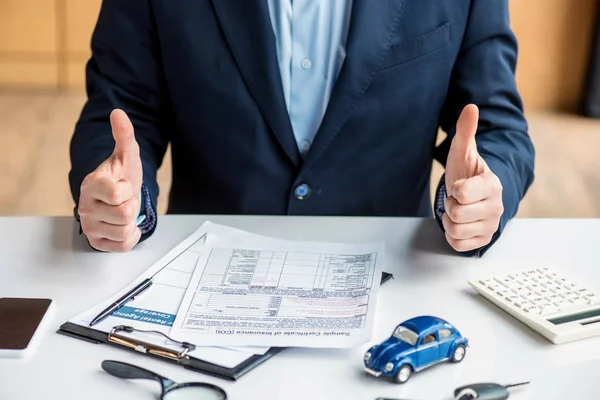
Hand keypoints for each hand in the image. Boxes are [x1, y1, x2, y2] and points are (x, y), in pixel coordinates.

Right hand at [78, 109, 142, 251]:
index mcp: (91, 184)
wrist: (119, 198)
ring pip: (124, 230)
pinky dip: (130, 236)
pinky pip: (124, 245)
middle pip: (125, 213)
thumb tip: (118, 112)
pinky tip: (123, 225)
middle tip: (125, 200)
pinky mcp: (97, 242)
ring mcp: (90, 226)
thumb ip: (124, 135)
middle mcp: (85, 207)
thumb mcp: (127, 156)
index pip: (117, 194)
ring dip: (131, 221)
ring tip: (123, 211)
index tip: (123, 186)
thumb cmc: (122, 177)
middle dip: (132, 206)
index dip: (128, 190)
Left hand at [443, 104, 503, 251]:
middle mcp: (496, 207)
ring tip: (458, 210)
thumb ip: (466, 132)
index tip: (461, 185)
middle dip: (450, 206)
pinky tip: (460, 224)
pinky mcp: (483, 241)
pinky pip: (457, 245)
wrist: (474, 195)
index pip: (462, 193)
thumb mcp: (463, 152)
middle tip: (458, 199)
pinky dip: (452, 236)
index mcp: (492, 185)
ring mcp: (491, 226)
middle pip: (456, 214)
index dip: (454, 189)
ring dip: (449, 221)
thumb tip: (470, 107)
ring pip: (454, 231)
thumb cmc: (467, 172)